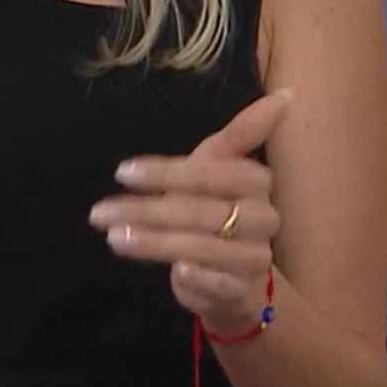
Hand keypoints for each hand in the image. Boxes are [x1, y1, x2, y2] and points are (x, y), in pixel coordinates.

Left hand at [89, 90, 294, 334]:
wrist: (237, 278)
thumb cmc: (221, 209)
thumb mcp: (223, 167)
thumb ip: (243, 132)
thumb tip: (286, 94)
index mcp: (257, 182)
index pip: (211, 173)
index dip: (166, 172)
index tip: (121, 172)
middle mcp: (262, 218)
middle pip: (201, 211)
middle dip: (147, 210)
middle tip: (100, 212)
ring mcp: (255, 257)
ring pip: (204, 247)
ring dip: (156, 243)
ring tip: (114, 237)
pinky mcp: (243, 291)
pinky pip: (220, 284)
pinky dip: (197, 279)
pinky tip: (174, 272)